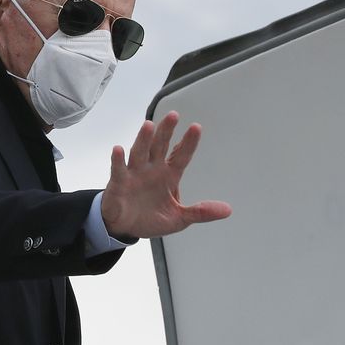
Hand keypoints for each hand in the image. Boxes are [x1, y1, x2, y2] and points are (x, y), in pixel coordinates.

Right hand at [101, 111, 231, 239]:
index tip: (196, 128)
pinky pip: (118, 170)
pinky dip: (118, 160)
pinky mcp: (118, 183)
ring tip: (149, 126)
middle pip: (160, 146)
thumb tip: (227, 210)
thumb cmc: (150, 218)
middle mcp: (152, 169)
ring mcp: (134, 174)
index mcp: (169, 176)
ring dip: (144, 139)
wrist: (125, 227)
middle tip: (173, 116)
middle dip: (166, 131)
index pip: (181, 155)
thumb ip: (201, 212)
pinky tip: (119, 149)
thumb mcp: (180, 218)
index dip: (188, 142)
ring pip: (140, 152)